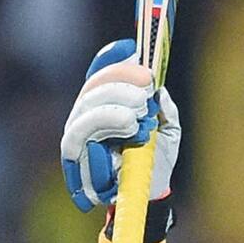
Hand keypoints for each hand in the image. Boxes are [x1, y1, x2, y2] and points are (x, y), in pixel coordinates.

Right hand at [61, 39, 180, 211]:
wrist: (150, 193)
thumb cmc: (155, 159)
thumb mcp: (168, 130)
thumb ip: (165, 109)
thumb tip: (159, 91)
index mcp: (108, 103)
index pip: (103, 73)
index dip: (113, 59)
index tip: (132, 49)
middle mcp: (89, 113)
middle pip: (94, 86)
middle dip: (120, 82)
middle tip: (147, 87)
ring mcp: (79, 134)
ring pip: (86, 109)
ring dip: (113, 108)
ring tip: (137, 118)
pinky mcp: (76, 157)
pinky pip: (82, 139)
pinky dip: (106, 129)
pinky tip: (129, 132)